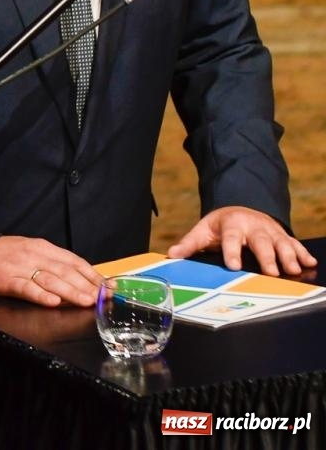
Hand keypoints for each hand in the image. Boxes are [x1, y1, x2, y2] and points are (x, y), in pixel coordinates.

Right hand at [0, 235, 102, 307]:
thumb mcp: (26, 251)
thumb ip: (49, 262)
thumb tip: (76, 277)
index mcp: (41, 247)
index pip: (74, 261)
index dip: (94, 275)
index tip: (110, 287)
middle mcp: (33, 255)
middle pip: (66, 271)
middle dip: (88, 286)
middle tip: (105, 299)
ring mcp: (19, 267)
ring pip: (51, 280)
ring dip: (72, 291)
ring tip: (88, 302)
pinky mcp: (4, 280)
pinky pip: (25, 288)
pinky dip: (40, 295)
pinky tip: (53, 302)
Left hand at [166, 205, 317, 276]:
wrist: (241, 209)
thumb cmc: (220, 226)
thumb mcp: (203, 230)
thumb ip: (189, 243)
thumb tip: (171, 255)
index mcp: (231, 224)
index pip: (231, 238)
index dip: (232, 252)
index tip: (233, 265)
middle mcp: (253, 226)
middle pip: (260, 242)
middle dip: (267, 257)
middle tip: (271, 272)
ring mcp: (270, 231)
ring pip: (281, 243)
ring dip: (289, 256)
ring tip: (295, 270)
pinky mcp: (282, 236)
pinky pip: (295, 244)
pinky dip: (304, 253)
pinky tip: (311, 264)